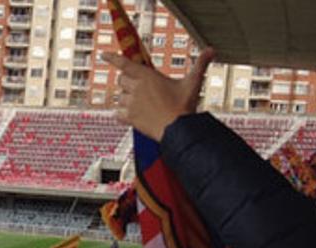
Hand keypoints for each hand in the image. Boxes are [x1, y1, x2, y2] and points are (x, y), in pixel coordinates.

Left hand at [100, 48, 214, 141]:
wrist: (178, 129)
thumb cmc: (184, 106)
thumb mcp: (193, 82)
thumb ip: (200, 64)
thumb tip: (212, 50)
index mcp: (147, 76)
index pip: (125, 63)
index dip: (112, 58)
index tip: (104, 55)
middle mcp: (136, 88)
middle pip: (121, 80)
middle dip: (128, 82)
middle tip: (141, 89)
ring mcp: (131, 103)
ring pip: (119, 97)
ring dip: (127, 99)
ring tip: (143, 104)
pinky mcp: (129, 117)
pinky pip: (117, 113)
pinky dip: (122, 113)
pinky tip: (133, 114)